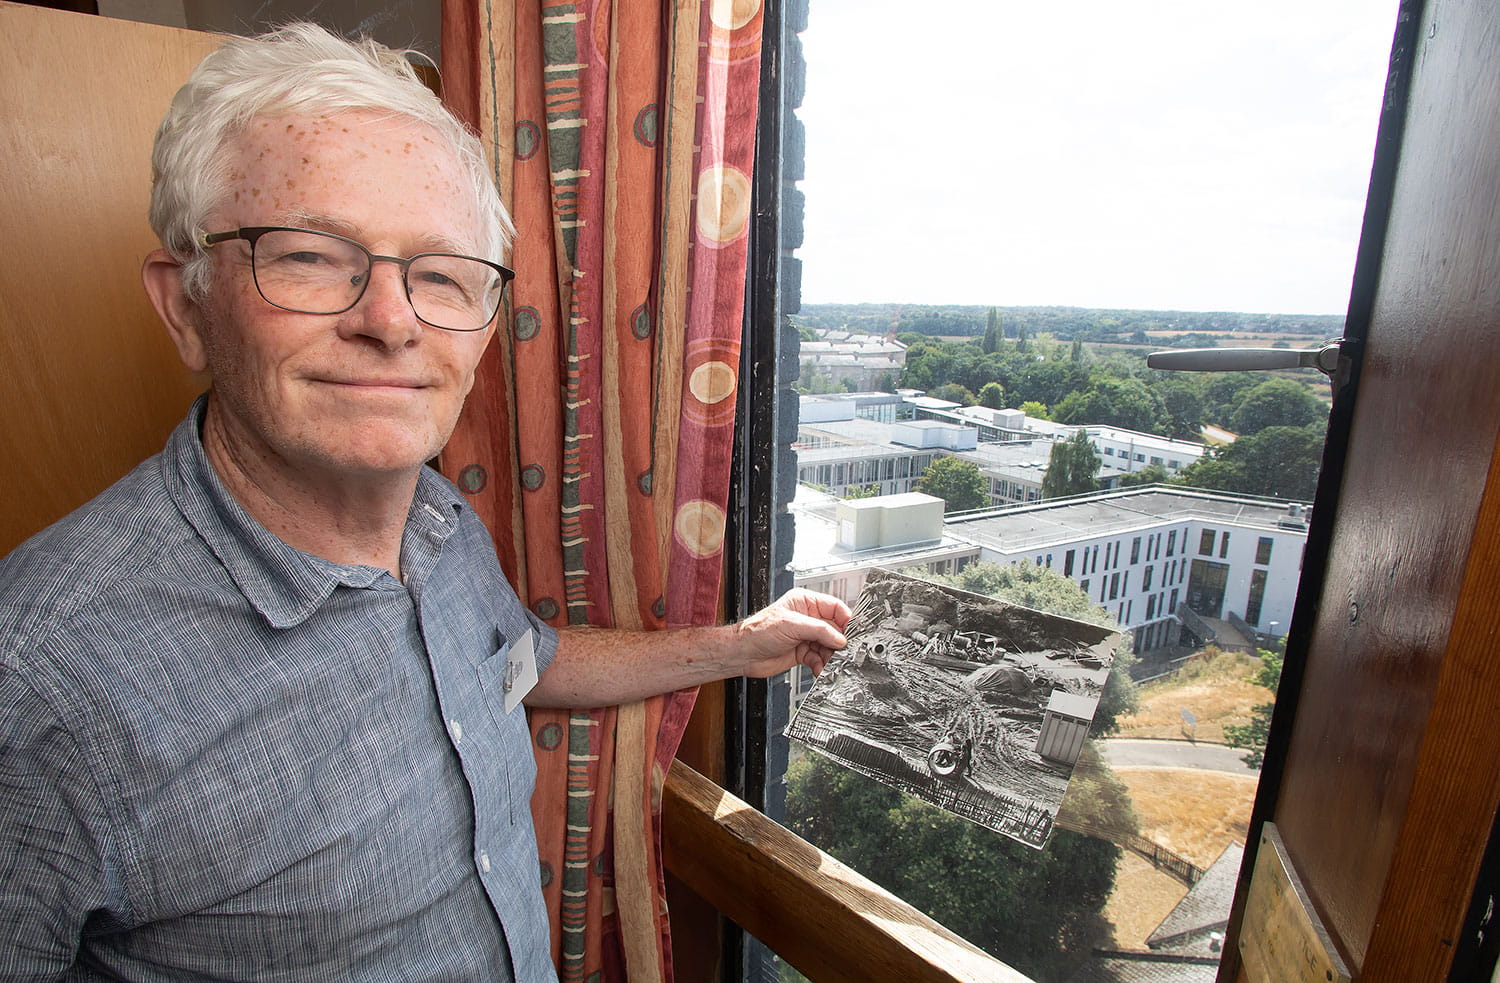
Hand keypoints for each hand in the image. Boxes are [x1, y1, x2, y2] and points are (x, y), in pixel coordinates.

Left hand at [734, 589, 851, 678]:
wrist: (743, 654)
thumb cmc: (758, 632)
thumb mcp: (792, 625)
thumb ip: (819, 630)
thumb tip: (840, 638)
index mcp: (805, 602)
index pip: (834, 608)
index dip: (846, 620)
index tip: (852, 633)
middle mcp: (808, 618)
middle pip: (834, 629)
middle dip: (838, 642)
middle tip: (842, 652)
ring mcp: (806, 636)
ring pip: (829, 646)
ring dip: (831, 656)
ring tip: (829, 663)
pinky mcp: (803, 652)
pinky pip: (820, 658)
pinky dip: (822, 665)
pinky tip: (819, 669)